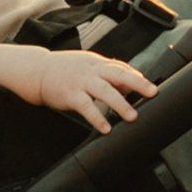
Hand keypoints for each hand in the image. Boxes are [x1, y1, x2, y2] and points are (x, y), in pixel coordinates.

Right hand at [33, 50, 157, 130]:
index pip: (122, 68)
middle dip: (137, 83)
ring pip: (104, 90)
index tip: (152, 87)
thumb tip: (129, 85)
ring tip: (132, 116)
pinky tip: (105, 128)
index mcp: (98, 63)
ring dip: (120, 103)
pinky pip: (86, 107)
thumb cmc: (66, 70)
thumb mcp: (88, 66)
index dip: (137, 77)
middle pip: (118, 74)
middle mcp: (92, 70)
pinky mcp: (70, 94)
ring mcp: (81, 82)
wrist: (38, 71)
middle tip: (153, 93)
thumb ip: (107, 74)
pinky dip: (96, 117)